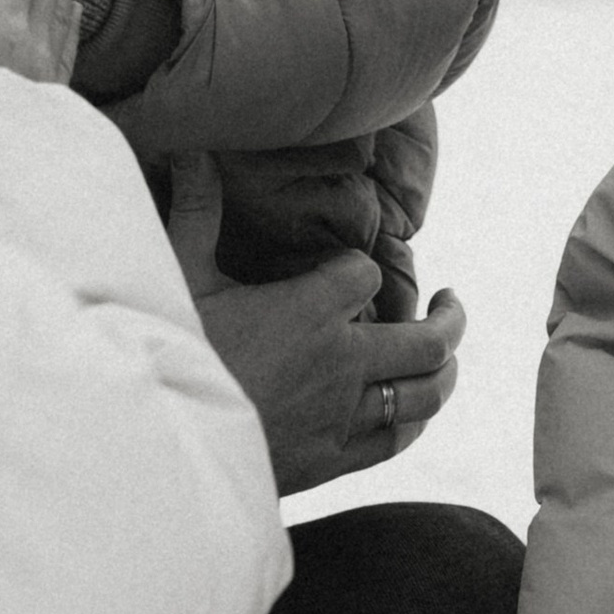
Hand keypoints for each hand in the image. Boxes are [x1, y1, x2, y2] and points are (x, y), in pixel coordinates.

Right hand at [164, 154, 462, 492]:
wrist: (161, 443)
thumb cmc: (170, 354)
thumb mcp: (180, 279)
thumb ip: (197, 214)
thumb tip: (195, 153)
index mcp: (311, 310)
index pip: (367, 275)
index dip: (361, 269)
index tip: (347, 271)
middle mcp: (342, 362)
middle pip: (427, 340)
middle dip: (448, 318)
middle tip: (451, 300)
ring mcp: (343, 415)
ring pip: (424, 393)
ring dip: (446, 370)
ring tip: (448, 353)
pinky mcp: (333, 459)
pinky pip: (394, 440)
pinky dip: (413, 421)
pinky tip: (415, 412)